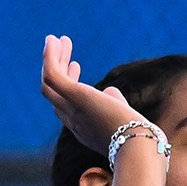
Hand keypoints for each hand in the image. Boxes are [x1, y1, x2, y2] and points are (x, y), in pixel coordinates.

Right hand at [40, 35, 142, 156]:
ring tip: (59, 39)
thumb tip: (110, 92)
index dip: (69, 83)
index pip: (66, 105)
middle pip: (54, 94)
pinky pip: (52, 74)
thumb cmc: (137, 136)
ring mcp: (71, 110)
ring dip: (52, 60)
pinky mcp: (74, 96)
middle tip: (63, 47)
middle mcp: (73, 122)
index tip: (76, 65)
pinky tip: (53, 41)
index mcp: (84, 129)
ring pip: (49, 84)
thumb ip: (115, 103)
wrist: (137, 146)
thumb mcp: (123, 117)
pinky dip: (50, 57)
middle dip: (58, 69)